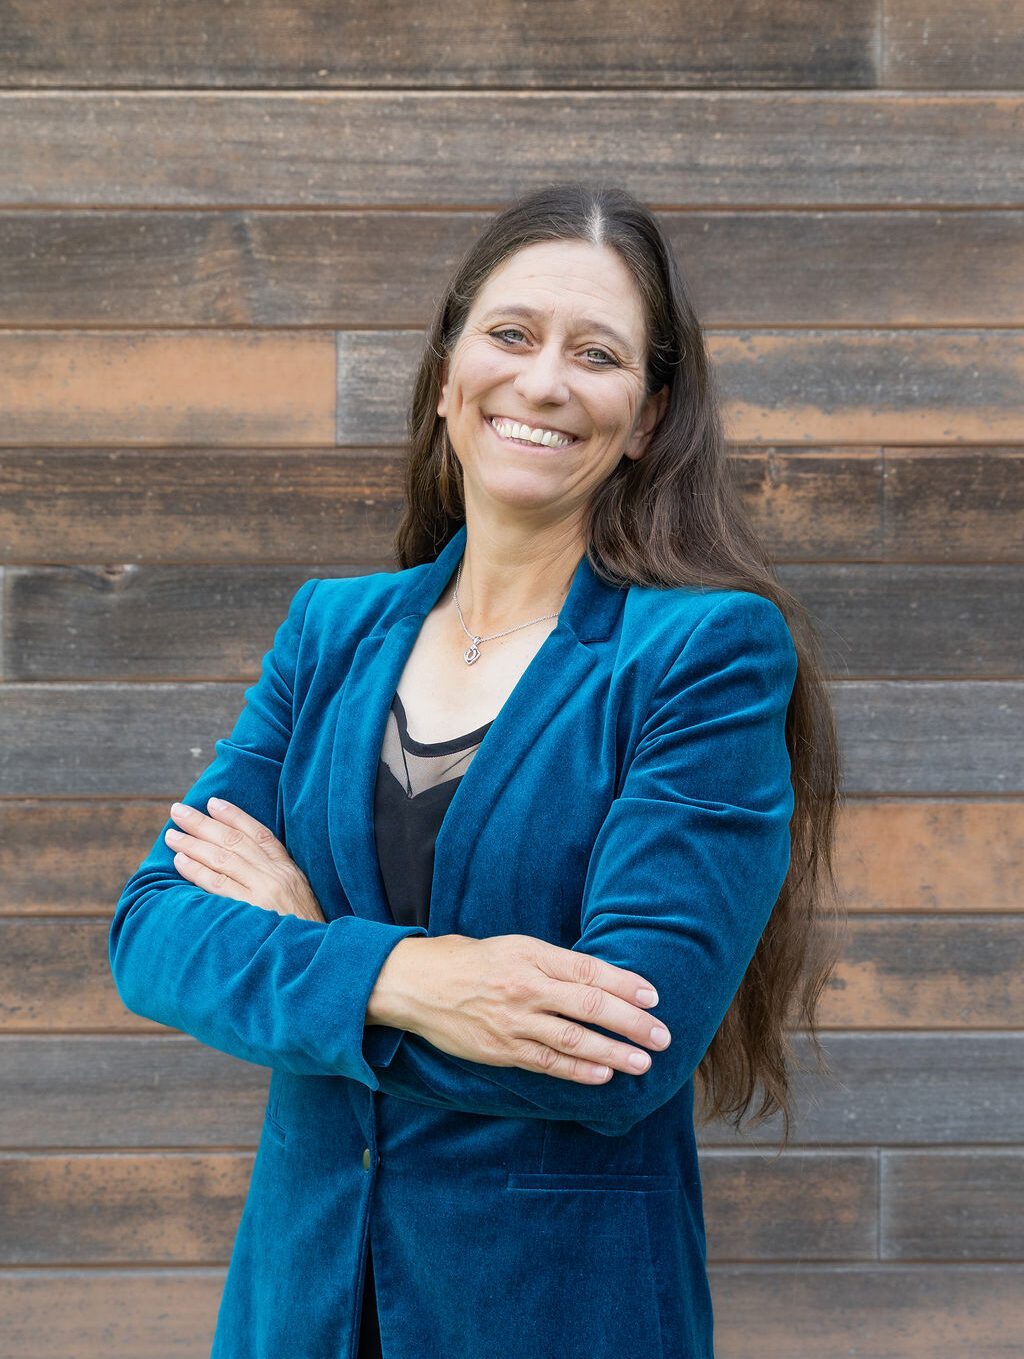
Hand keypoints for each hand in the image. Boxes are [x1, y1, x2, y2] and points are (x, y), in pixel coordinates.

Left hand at [164, 799, 325, 922]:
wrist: (314, 956)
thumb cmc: (304, 933)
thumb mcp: (300, 900)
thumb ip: (278, 882)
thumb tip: (247, 870)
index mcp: (289, 871)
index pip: (260, 835)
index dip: (235, 816)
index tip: (213, 803)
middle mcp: (276, 875)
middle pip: (235, 841)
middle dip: (204, 823)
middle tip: (179, 811)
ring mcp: (264, 891)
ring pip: (223, 858)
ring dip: (194, 843)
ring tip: (172, 835)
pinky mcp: (251, 909)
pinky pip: (218, 884)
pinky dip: (197, 870)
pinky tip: (180, 861)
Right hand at [367, 933, 670, 1084]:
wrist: (418, 983)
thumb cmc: (472, 960)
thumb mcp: (515, 947)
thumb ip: (554, 963)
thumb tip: (602, 978)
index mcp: (532, 955)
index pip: (589, 970)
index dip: (626, 984)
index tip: (654, 997)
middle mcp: (526, 987)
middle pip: (590, 1005)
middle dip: (631, 1023)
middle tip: (662, 1036)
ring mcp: (513, 1021)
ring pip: (573, 1040)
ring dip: (612, 1053)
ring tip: (641, 1063)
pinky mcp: (500, 1050)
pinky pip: (546, 1063)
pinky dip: (577, 1072)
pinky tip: (602, 1077)